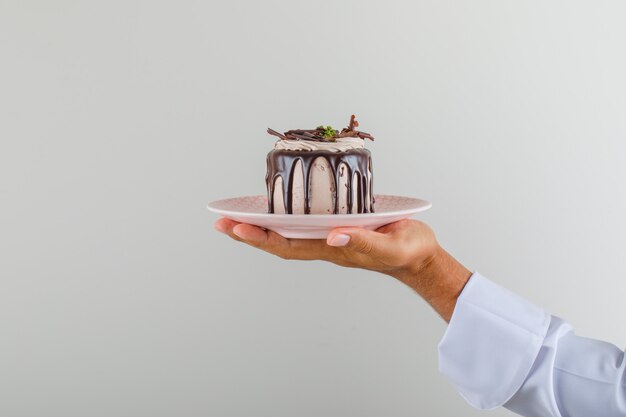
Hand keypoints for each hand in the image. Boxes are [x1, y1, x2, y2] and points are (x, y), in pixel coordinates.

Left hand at [214, 218, 470, 320]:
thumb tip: (333, 236)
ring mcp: (329, 237)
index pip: (289, 245)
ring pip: (288, 233)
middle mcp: (325, 244)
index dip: (261, 238)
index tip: (236, 228)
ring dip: (262, 226)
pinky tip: (274, 209)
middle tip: (222, 222)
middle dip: (250, 233)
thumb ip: (364, 241)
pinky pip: (303, 222)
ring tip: (237, 216)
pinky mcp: (338, 227)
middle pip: (280, 241)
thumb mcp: (390, 245)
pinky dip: (284, 216)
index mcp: (334, 249)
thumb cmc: (406, 250)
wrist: (418, 255)